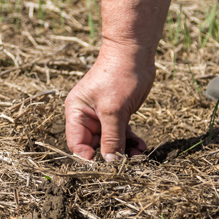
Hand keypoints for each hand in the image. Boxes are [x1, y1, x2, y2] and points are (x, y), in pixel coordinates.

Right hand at [65, 41, 154, 160]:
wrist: (135, 52)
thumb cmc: (118, 75)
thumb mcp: (114, 110)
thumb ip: (111, 138)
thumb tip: (110, 162)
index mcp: (77, 112)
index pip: (77, 143)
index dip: (89, 157)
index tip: (105, 166)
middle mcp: (87, 116)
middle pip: (94, 145)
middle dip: (110, 155)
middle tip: (127, 164)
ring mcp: (104, 115)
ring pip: (111, 141)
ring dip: (124, 150)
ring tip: (139, 157)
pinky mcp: (119, 113)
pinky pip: (123, 133)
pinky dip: (131, 141)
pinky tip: (142, 147)